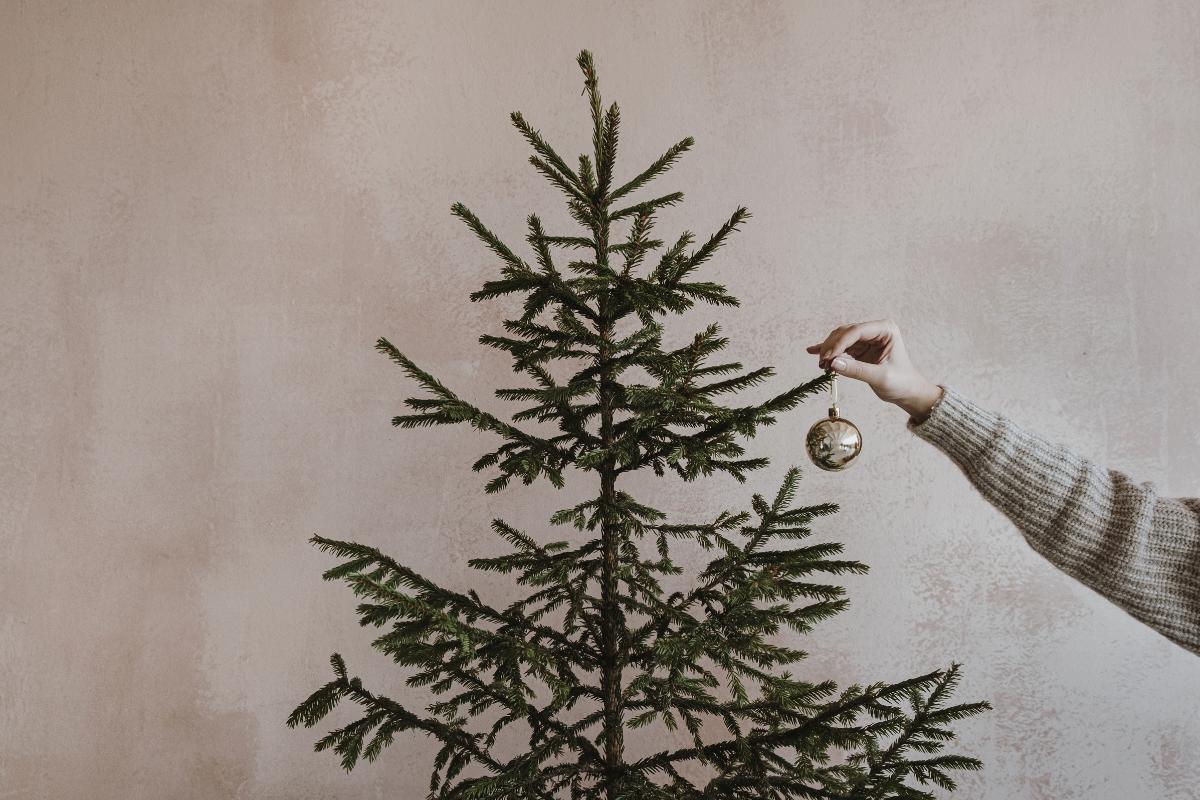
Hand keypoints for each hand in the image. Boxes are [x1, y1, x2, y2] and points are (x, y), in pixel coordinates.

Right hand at [806, 319, 942, 421]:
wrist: (908, 392)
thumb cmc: (901, 383)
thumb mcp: (880, 377)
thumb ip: (857, 370)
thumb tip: (833, 363)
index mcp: (886, 330)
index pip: (857, 331)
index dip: (839, 343)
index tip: (828, 357)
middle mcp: (875, 331)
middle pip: (846, 333)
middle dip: (832, 347)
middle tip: (822, 363)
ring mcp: (867, 339)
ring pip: (840, 339)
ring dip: (829, 350)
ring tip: (822, 365)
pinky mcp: (860, 348)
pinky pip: (841, 347)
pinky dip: (829, 351)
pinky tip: (813, 351)